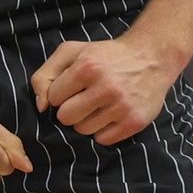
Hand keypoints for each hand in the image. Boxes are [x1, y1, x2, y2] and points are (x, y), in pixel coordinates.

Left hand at [32, 37, 174, 145]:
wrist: (151, 57)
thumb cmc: (105, 55)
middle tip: (83, 98)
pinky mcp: (134, 122)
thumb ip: (45, 74)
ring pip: (83, 131)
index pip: (55, 97)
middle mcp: (105, 87)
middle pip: (66, 118)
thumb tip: (41, 106)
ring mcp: (122, 106)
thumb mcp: (72, 52)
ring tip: (98, 105)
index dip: (61, 92)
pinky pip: (103, 140)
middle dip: (70, 109)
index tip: (74, 85)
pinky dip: (103, 130)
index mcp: (87, 67)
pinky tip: (110, 114)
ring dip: (86, 121)